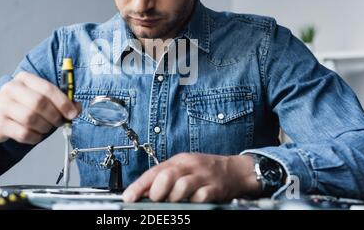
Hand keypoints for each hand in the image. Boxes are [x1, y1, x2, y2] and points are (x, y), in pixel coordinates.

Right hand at [0, 71, 81, 144]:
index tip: (73, 113)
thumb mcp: (38, 97)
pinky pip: (23, 133)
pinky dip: (35, 137)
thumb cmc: (20, 106)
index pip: (48, 88)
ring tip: (46, 128)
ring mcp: (3, 106)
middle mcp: (12, 89)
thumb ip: (59, 100)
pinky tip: (36, 135)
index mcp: (25, 78)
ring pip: (31, 118)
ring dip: (45, 127)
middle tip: (59, 122)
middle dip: (54, 116)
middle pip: (39, 103)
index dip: (63, 102)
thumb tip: (76, 108)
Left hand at [123, 153, 261, 202]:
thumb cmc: (204, 170)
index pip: (154, 172)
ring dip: (174, 198)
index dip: (139, 186)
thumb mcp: (183, 168)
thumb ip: (164, 177)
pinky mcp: (215, 189)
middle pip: (167, 176)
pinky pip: (201, 197)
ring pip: (182, 187)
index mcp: (178, 161)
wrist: (234, 170)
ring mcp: (203, 177)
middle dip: (157, 192)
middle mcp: (189, 166)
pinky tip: (194, 201)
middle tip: (156, 199)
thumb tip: (143, 191)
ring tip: (175, 201)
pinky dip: (194, 201)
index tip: (128, 198)